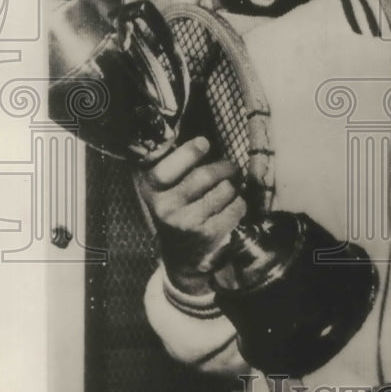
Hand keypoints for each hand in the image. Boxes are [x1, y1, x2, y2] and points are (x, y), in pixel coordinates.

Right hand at [135, 136, 245, 294]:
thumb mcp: (163, 188)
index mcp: (151, 190)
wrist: (181, 256)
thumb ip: (169, 163)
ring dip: (233, 185)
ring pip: (224, 190)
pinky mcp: (208, 235)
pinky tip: (232, 205)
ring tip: (230, 188)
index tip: (204, 143)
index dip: (188, 153)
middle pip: (204, 176)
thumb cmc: (176, 209)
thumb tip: (192, 135)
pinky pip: (236, 207)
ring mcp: (186, 223)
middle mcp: (165, 208)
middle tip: (231, 167)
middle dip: (225, 167)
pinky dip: (239, 203)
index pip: (165, 169)